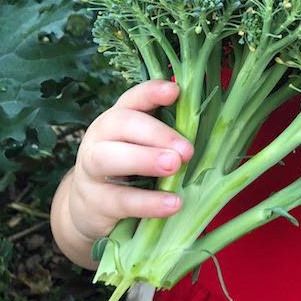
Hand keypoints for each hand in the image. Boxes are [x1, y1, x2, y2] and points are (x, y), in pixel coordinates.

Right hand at [67, 80, 194, 243]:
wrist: (88, 210)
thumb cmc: (130, 171)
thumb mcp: (145, 149)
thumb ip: (169, 138)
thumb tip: (213, 129)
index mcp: (117, 119)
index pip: (133, 98)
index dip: (152, 92)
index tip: (175, 91)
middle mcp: (100, 138)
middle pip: (120, 123)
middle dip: (156, 133)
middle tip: (186, 149)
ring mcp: (90, 170)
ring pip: (108, 158)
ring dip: (143, 159)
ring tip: (174, 166)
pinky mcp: (94, 202)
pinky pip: (120, 200)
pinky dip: (147, 203)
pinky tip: (173, 204)